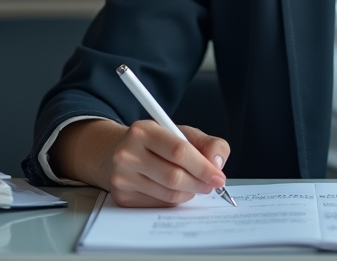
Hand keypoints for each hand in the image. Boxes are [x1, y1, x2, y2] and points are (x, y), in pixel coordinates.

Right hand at [106, 120, 229, 206]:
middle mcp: (127, 154)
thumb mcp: (182, 133)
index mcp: (143, 131)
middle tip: (211, 184)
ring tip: (195, 185)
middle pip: (174, 176)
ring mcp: (122, 178)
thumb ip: (207, 144)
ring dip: (189, 192)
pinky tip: (176, 190)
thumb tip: (217, 163)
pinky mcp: (122, 197)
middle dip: (199, 183)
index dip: (203, 166)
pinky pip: (159, 204)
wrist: (118, 153)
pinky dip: (175, 200)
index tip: (219, 176)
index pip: (179, 151)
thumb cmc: (157, 143)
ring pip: (169, 194)